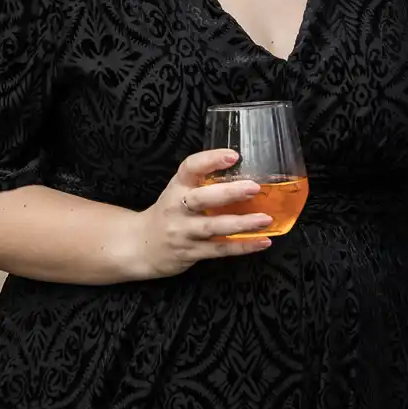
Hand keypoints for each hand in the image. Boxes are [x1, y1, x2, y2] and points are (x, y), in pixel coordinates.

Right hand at [119, 148, 273, 279]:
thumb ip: (203, 183)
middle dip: (228, 193)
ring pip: (213, 227)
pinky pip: (219, 250)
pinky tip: (262, 241)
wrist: (142, 246)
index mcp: (177, 187)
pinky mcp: (191, 252)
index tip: (233, 156)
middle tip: (254, 188)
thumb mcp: (178, 191)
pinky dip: (242, 246)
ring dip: (241, 224)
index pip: (190, 167)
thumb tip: (247, 174)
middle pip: (202, 199)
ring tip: (265, 219)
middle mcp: (177, 208)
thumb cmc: (170, 213)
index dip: (211, 160)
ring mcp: (183, 232)